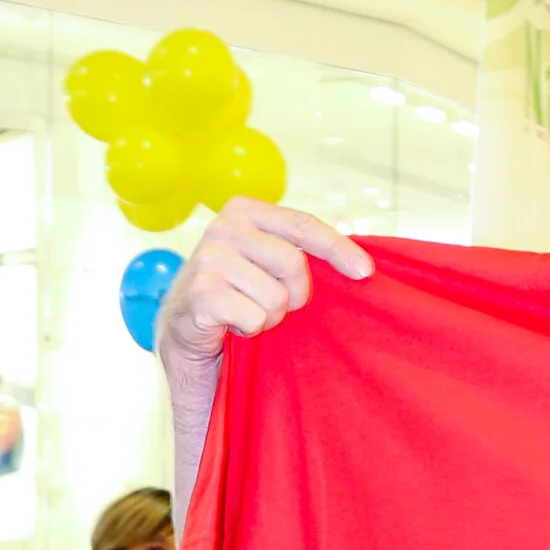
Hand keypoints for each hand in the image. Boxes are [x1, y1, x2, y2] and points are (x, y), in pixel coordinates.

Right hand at [155, 198, 375, 362]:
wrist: (184, 339)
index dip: (339, 249)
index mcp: (243, 210)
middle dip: (293, 296)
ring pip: (277, 297)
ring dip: (268, 318)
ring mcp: (207, 259)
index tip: (365, 272)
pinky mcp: (200, 293)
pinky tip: (229, 327)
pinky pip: (255, 318)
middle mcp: (222, 227)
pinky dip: (248, 331)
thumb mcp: (266, 265)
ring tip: (245, 315)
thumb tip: (361, 262)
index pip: (303, 225)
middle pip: (294, 264)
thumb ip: (298, 251)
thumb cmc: (235, 301)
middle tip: (272, 306)